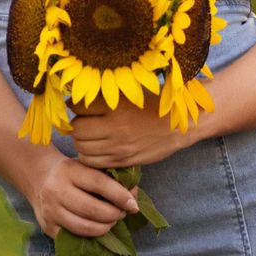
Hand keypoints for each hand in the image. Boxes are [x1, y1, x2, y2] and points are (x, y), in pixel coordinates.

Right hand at [18, 147, 142, 239]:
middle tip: (121, 213)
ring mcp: (50, 210)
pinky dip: (91, 236)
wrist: (39, 178)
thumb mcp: (87, 166)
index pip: (99, 183)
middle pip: (92, 209)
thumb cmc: (72, 172)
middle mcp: (56, 190)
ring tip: (111, 221)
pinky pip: (75, 237)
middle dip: (114, 214)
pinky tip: (97, 228)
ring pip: (84, 227)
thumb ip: (110, 179)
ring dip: (105, 227)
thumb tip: (133, 199)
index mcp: (69, 170)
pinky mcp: (48, 227)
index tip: (133, 205)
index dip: (120, 196)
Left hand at [69, 102, 190, 169]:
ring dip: (81, 141)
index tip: (80, 105)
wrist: (179, 126)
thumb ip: (106, 96)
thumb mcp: (130, 93)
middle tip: (84, 121)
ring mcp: (119, 146)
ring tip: (90, 135)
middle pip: (77, 129)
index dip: (75, 105)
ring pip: (81, 147)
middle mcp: (116, 126)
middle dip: (76, 125)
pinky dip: (88, 155)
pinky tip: (95, 148)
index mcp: (117, 105)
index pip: (78, 106)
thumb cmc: (154, 105)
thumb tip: (77, 99)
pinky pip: (92, 161)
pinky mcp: (122, 160)